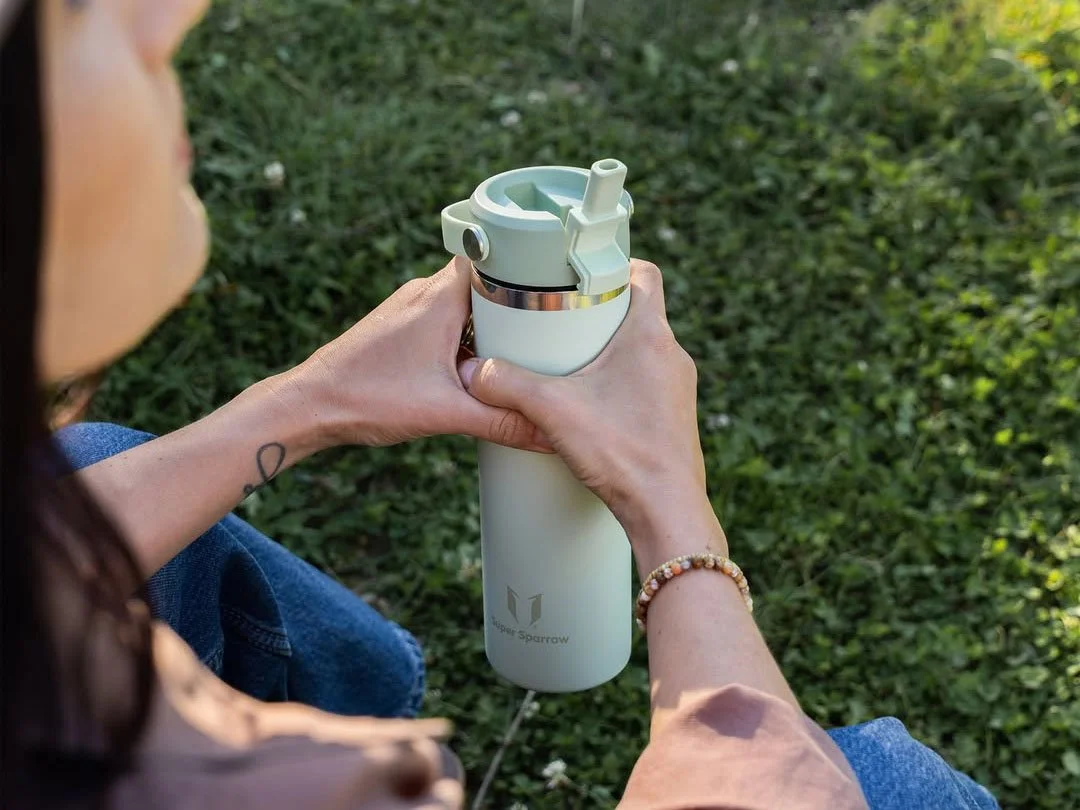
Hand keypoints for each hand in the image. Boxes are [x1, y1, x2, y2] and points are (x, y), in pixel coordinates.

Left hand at [293, 257, 547, 450]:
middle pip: (484, 281)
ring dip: (488, 323)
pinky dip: (465, 335)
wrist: (311, 405)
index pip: (493, 258)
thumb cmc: (368, 397)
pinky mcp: (401, 327)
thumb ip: (501, 422)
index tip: (555, 286)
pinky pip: (445, 318)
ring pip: (464, 302)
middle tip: (549, 327)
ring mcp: (409, 308)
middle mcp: (423, 293)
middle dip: (514, 304)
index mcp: (438, 298)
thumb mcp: (446, 413)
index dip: (526, 268)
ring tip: (520, 349)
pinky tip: (477, 365)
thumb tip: (546, 434)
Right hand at [457, 259, 724, 564]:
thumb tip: (475, 373)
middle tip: (562, 319)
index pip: (644, 273)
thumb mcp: (552, 409)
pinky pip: (646, 383)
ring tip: (571, 362)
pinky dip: (620, 383)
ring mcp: (677, 388)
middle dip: (599, 312)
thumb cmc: (623, 452)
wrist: (666, 510)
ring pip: (643, 350)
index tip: (583, 274)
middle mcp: (672, 355)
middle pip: (637, 312)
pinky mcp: (673, 417)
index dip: (614, 264)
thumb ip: (508, 384)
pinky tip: (592, 404)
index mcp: (650, 335)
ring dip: (610, 350)